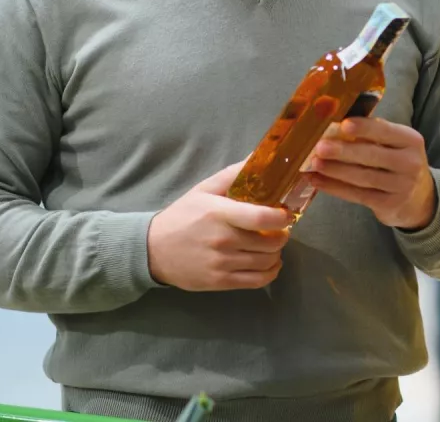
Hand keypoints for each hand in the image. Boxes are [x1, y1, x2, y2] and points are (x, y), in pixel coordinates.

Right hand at [147, 161, 293, 290]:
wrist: (153, 249)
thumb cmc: (183, 215)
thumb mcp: (204, 189)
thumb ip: (233, 174)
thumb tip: (259, 157)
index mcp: (220, 214)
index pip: (261, 218)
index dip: (282, 217)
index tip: (286, 214)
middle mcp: (223, 240)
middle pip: (270, 243)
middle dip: (282, 235)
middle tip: (279, 229)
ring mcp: (222, 264)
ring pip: (267, 262)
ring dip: (277, 253)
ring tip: (272, 244)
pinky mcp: (220, 282)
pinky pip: (257, 281)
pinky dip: (270, 273)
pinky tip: (270, 263)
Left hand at [306, 118, 436, 230]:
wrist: (421, 200)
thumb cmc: (399, 163)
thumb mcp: (397, 145)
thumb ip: (375, 135)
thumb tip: (336, 125)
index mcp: (411, 141)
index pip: (386, 131)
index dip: (364, 128)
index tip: (343, 124)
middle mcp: (410, 163)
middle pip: (372, 155)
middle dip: (343, 151)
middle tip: (319, 147)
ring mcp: (401, 186)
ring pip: (362, 177)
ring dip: (335, 170)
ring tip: (313, 163)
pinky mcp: (389, 205)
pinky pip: (357, 195)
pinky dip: (335, 188)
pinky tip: (318, 181)